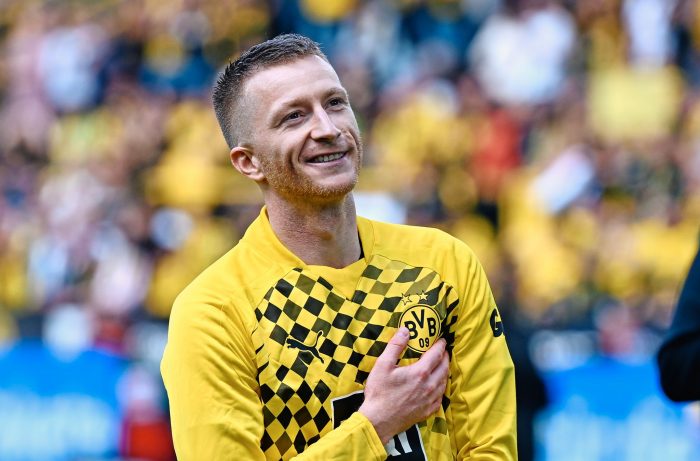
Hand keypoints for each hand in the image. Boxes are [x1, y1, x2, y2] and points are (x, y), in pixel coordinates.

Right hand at [359, 327, 448, 443]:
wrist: (378, 421)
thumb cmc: (379, 393)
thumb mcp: (382, 365)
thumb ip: (395, 346)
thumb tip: (405, 330)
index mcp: (420, 373)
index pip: (436, 354)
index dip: (440, 345)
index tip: (441, 340)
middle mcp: (429, 386)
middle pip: (444, 368)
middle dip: (445, 357)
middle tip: (443, 351)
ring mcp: (430, 400)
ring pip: (444, 382)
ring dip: (444, 371)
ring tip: (441, 365)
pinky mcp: (427, 411)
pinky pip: (440, 397)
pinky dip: (441, 388)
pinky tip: (436, 386)